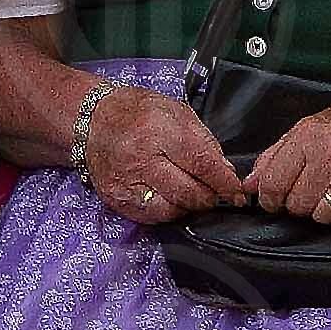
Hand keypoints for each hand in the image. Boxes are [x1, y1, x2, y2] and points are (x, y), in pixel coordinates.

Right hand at [81, 84, 247, 226]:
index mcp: (159, 131)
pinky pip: (153, 217)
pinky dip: (169, 211)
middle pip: (190, 193)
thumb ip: (204, 141)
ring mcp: (127, 183)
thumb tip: (225, 172)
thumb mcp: (176, 112)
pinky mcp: (117, 199)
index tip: (238, 193)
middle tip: (216, 193)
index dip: (225, 183)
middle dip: (210, 197)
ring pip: (173, 210)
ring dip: (190, 206)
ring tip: (193, 193)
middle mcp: (141, 160)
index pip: (202, 165)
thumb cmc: (138, 112)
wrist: (92, 121)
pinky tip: (171, 197)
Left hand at [246, 96, 330, 228]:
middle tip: (311, 191)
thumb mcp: (304, 130)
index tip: (275, 201)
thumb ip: (273, 157)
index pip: (274, 184)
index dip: (270, 199)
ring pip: (323, 216)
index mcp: (307, 138)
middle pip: (298, 205)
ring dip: (324, 211)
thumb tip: (249, 185)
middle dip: (299, 204)